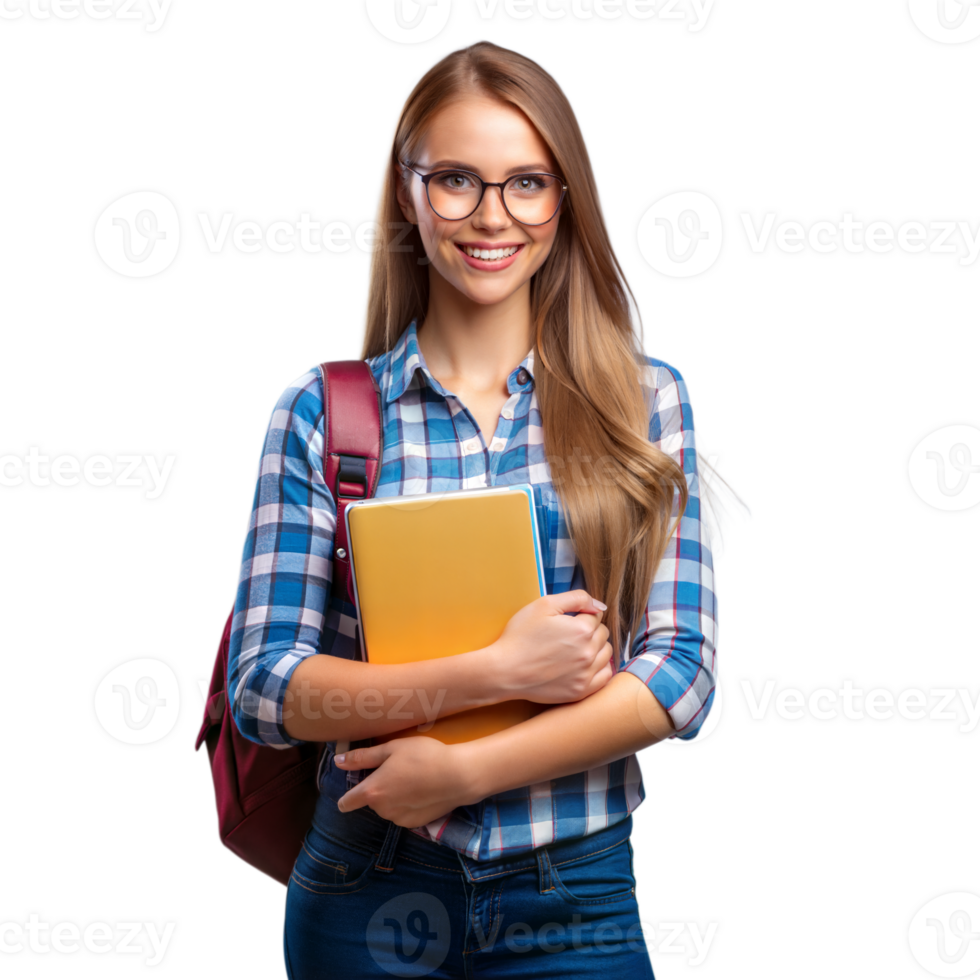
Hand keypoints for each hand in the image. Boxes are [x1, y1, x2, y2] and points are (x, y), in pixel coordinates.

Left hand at [334, 738, 477, 827]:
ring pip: (387, 808)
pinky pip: (402, 814)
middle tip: (397, 770)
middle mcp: (382, 810)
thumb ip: (362, 757)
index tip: (354, 789)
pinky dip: (407, 805)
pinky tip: (422, 791)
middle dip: (379, 788)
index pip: (347, 803)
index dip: (347, 797)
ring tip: (413, 779)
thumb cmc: (423, 756)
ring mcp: (399, 820)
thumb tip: (338, 762)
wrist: (458, 776)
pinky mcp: (415, 825)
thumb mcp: (392, 749)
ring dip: (393, 797)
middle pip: (371, 801)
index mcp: (373, 791)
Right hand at [492, 590, 613, 704]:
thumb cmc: (521, 636)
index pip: (596, 616)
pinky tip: (586, 665)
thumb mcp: (543, 605)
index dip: (582, 615)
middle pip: (603, 634)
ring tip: (576, 649)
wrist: (505, 671)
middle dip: (590, 630)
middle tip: (569, 634)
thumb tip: (600, 605)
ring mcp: (586, 674)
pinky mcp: (581, 691)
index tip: (568, 621)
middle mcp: (588, 652)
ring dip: (596, 648)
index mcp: (582, 629)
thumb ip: (576, 598)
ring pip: (606, 654)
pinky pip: (605, 676)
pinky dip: (600, 668)